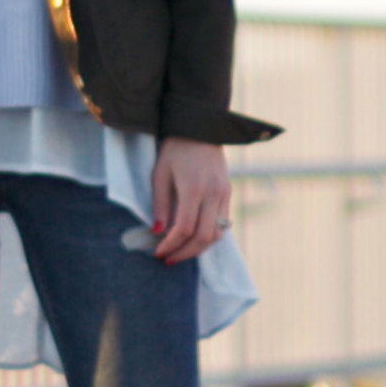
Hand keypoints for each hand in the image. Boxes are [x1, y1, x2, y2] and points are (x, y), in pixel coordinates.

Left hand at [150, 137, 230, 263]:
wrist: (200, 128)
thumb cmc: (174, 149)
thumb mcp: (160, 174)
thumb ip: (159, 204)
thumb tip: (157, 232)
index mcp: (194, 188)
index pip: (184, 228)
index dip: (171, 245)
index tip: (158, 253)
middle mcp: (213, 193)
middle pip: (203, 237)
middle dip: (185, 253)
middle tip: (168, 259)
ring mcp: (224, 193)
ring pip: (217, 234)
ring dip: (198, 248)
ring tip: (180, 252)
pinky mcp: (228, 192)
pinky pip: (222, 223)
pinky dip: (208, 236)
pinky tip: (192, 239)